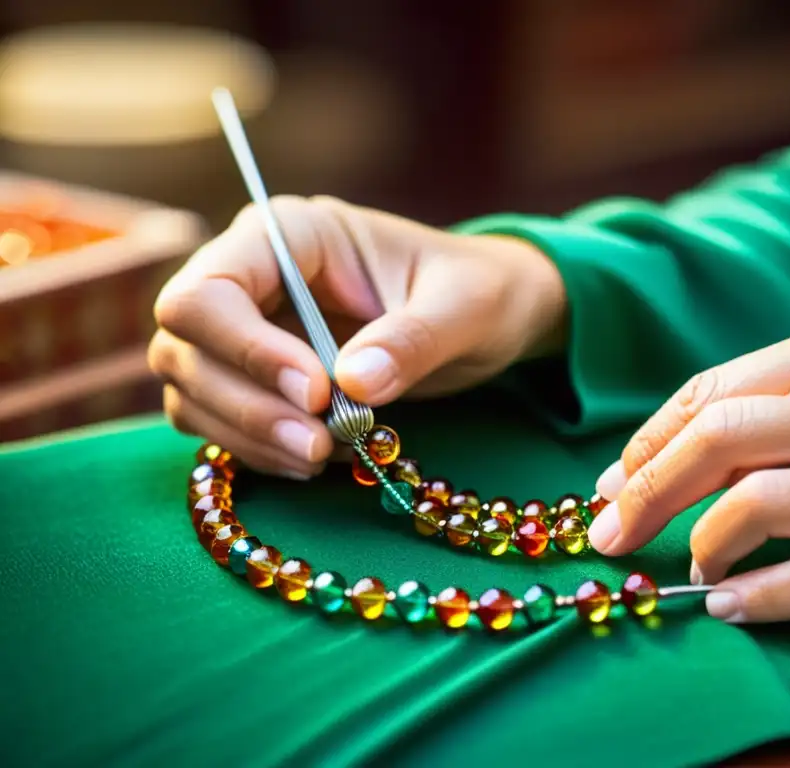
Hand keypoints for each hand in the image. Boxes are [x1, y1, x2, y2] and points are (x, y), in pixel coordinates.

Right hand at [148, 196, 565, 477]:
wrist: (489, 315)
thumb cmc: (477, 291)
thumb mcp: (464, 307)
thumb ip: (411, 340)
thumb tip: (353, 385)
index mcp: (289, 234)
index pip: (211, 290)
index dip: (247, 349)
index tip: (317, 393)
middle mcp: (251, 276)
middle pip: (184, 346)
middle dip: (247, 404)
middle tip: (320, 444)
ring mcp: (246, 328)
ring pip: (190, 388)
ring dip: (247, 434)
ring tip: (321, 457)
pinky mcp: (256, 376)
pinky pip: (219, 419)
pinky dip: (255, 448)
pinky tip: (312, 461)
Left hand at [589, 326, 789, 637]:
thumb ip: (763, 426)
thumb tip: (641, 468)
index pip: (712, 393)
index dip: (647, 443)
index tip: (610, 485)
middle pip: (721, 438)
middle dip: (645, 490)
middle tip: (609, 534)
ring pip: (759, 503)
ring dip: (703, 544)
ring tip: (695, 569)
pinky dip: (758, 598)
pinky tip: (731, 606)